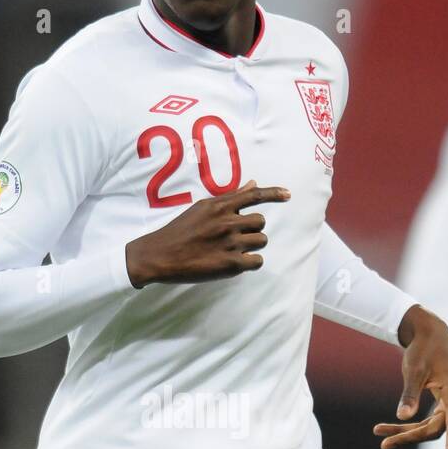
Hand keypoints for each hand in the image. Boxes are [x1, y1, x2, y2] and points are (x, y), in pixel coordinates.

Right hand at [125, 180, 289, 286]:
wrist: (160, 255)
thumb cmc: (180, 231)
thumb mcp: (202, 208)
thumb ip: (229, 198)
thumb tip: (252, 183)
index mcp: (219, 206)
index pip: (254, 195)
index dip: (274, 194)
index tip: (288, 195)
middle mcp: (227, 222)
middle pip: (260, 222)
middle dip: (252, 230)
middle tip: (234, 237)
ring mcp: (230, 243)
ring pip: (261, 241)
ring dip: (252, 246)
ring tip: (233, 250)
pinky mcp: (230, 264)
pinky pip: (257, 261)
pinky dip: (250, 262)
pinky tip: (237, 262)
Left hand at [373, 304, 447, 448]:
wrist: (430, 332)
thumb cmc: (422, 349)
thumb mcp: (412, 370)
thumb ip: (409, 395)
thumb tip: (402, 417)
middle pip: (434, 429)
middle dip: (409, 436)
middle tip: (383, 443)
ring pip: (430, 426)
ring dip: (406, 432)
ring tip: (379, 434)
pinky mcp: (444, 402)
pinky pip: (428, 420)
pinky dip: (410, 424)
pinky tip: (390, 429)